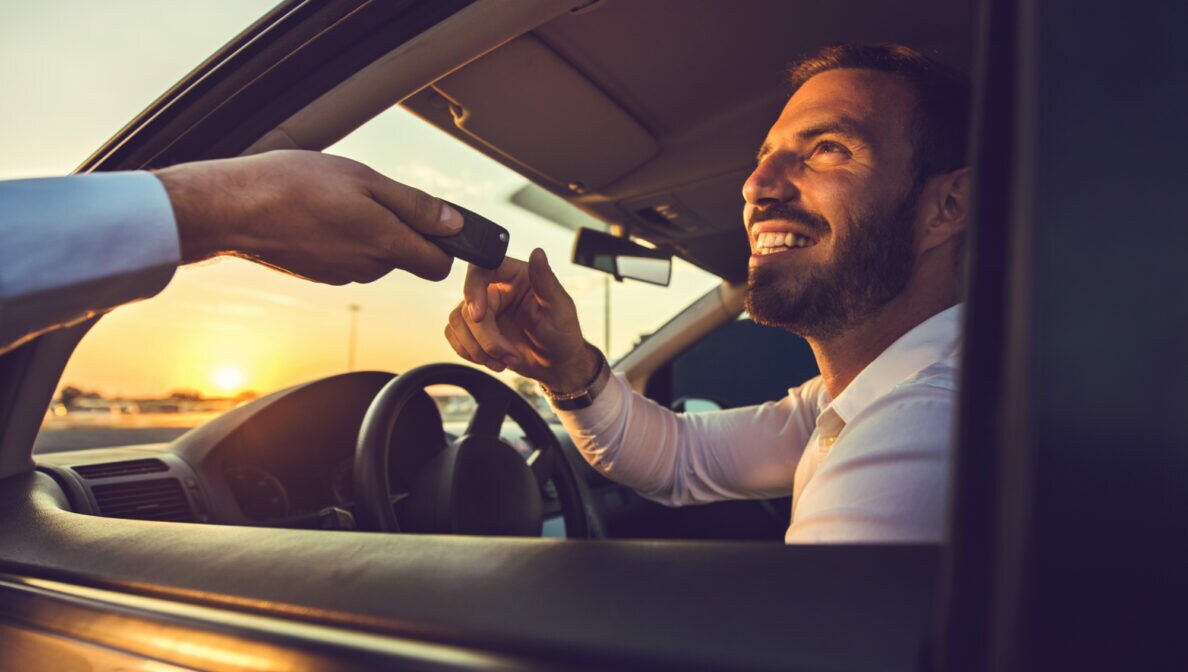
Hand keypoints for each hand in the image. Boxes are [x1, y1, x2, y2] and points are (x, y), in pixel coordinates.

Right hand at [155, 150, 462, 282]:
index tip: (435, 221)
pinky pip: (348, 257)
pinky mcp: (320, 275)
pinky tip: (319, 213)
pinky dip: (344, 237)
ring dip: (370, 231)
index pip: (438, 266)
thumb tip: (456, 224)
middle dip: (402, 230)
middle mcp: (368, 269)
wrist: (233, 209)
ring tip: (338, 199)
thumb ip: (415, 206)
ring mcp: (342, 275)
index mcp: (385, 245)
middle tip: (372, 194)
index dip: (445, 244)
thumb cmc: (296, 185)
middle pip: (407, 257)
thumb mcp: (364, 180)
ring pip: (376, 255)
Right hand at [445, 248, 597, 390]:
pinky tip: (494, 360)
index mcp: (515, 276)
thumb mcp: (560, 308)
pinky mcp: (475, 330)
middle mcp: (495, 289)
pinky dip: (471, 353)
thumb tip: (538, 253)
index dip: (473, 290)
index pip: (481, 269)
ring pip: (458, 322)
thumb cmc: (563, 334)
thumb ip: (546, 281)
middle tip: (507, 354)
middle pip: (468, 305)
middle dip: (485, 337)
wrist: (556, 365)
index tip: (479, 316)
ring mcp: (484, 310)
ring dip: (478, 349)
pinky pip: (455, 336)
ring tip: (505, 359)